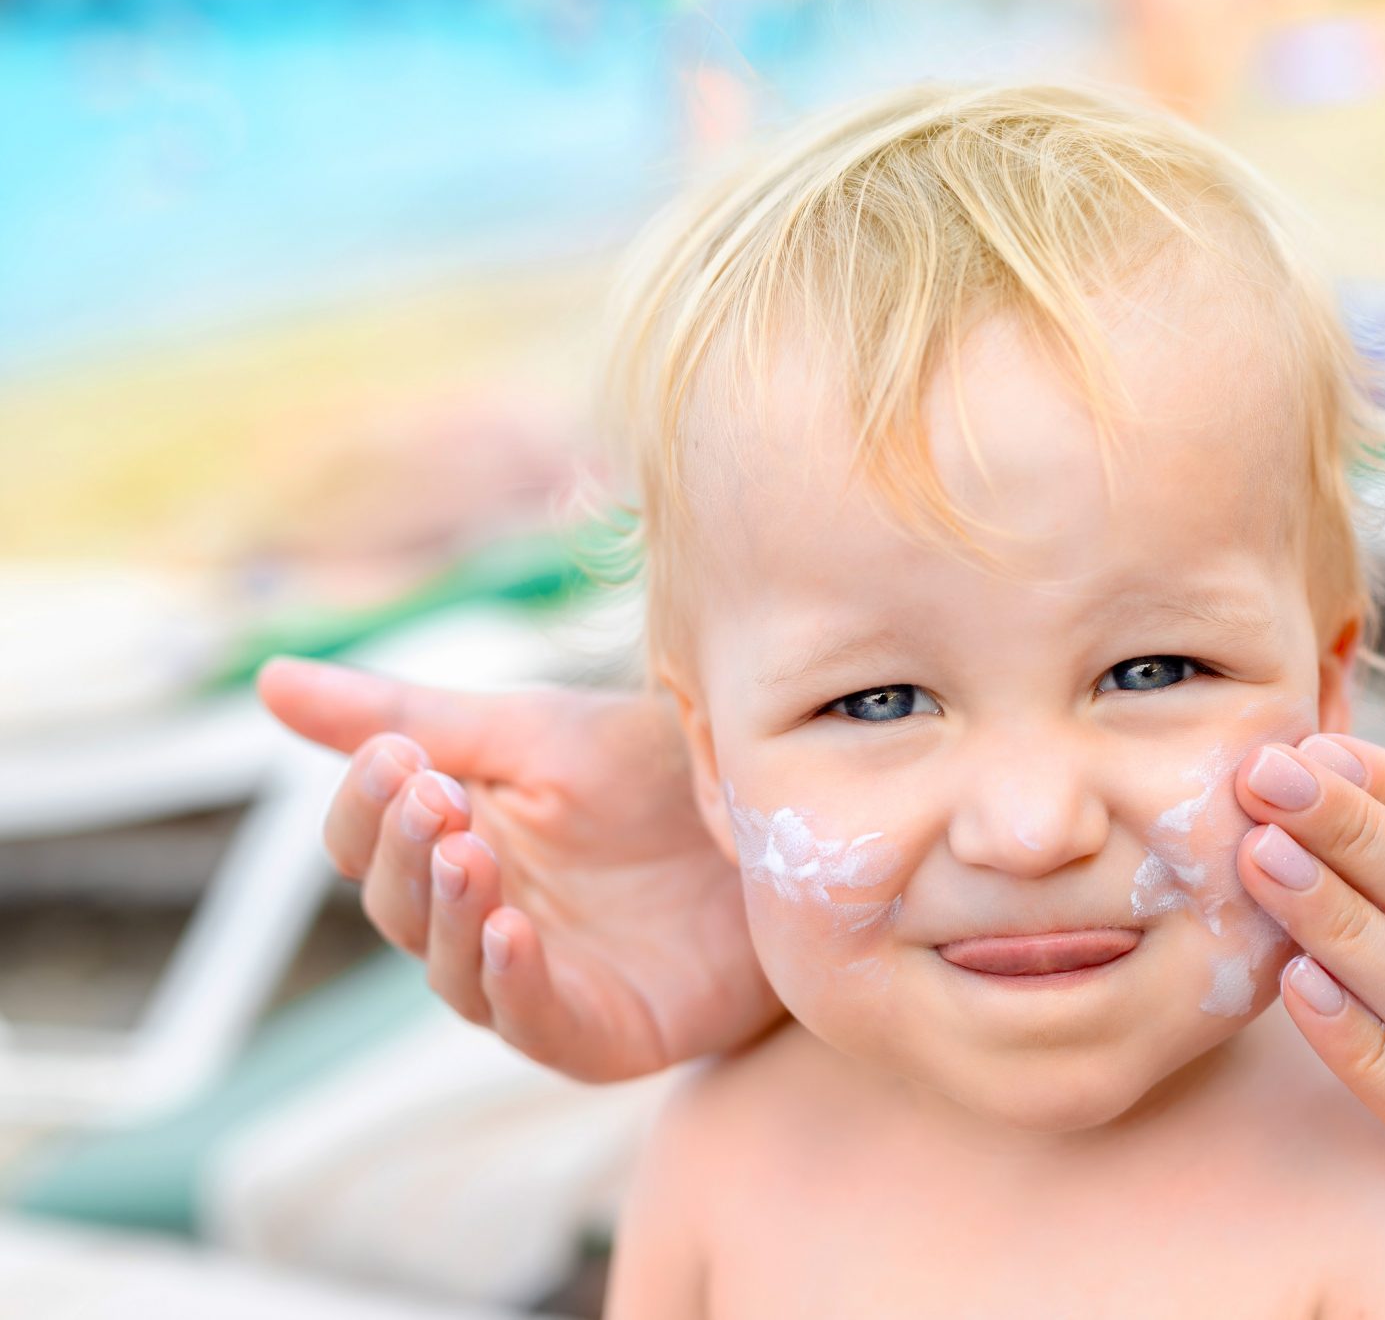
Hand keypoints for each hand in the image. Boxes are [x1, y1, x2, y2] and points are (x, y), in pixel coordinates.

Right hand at [257, 656, 780, 1081]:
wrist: (789, 822)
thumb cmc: (658, 772)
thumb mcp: (536, 730)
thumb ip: (409, 715)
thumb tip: (265, 680)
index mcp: (454, 844)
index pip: (365, 841)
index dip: (367, 805)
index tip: (396, 756)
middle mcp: (481, 919)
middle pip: (398, 907)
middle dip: (407, 853)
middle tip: (434, 799)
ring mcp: (537, 984)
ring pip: (452, 972)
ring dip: (451, 916)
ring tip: (469, 855)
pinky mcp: (601, 1033)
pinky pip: (534, 1024)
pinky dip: (513, 984)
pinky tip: (512, 931)